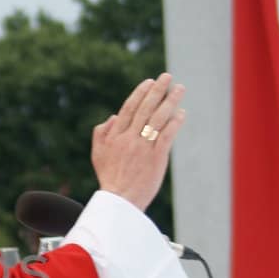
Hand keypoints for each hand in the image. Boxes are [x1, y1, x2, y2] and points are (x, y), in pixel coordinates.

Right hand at [91, 72, 184, 212]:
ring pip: (158, 118)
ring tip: (179, 89)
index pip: (129, 108)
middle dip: (157, 90)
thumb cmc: (109, 178)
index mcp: (114, 135)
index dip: (140, 93)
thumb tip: (113, 116)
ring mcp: (143, 147)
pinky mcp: (157, 157)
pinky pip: (167, 135)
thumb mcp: (97, 154)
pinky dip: (175, 122)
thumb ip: (101, 133)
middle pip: (145, 108)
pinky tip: (181, 113)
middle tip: (167, 77)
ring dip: (170, 101)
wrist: (119, 201)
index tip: (149, 82)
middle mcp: (129, 138)